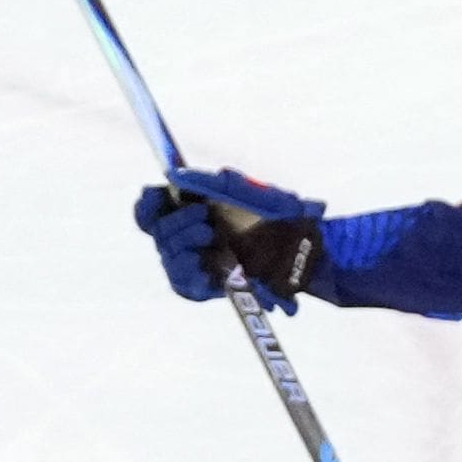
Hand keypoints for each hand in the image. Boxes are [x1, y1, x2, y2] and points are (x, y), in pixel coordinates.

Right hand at [135, 166, 324, 309]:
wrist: (313, 249)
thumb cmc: (286, 218)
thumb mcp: (255, 193)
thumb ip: (218, 184)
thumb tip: (176, 174)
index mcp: (196, 212)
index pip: (153, 211)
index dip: (149, 204)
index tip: (155, 195)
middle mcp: (193, 238)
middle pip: (160, 233)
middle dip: (176, 221)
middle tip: (202, 215)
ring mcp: (201, 263)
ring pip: (169, 258)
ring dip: (182, 243)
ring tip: (209, 234)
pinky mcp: (212, 287)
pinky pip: (186, 285)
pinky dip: (190, 274)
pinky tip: (203, 265)